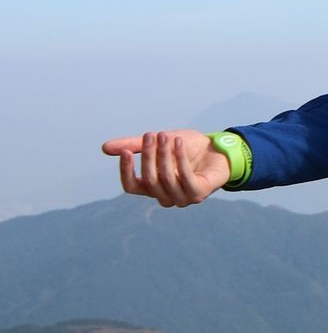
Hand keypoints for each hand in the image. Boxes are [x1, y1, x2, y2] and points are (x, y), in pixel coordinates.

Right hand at [101, 130, 231, 206]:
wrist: (217, 148)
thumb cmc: (186, 148)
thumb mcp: (158, 143)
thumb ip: (134, 145)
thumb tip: (104, 148)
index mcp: (153, 188)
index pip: (131, 186)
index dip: (126, 171)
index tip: (125, 152)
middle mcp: (165, 196)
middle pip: (149, 180)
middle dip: (148, 156)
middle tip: (151, 135)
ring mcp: (182, 198)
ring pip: (165, 179)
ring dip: (164, 155)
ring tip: (165, 136)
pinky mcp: (198, 194)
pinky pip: (184, 177)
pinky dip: (179, 158)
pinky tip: (178, 142)